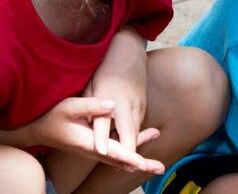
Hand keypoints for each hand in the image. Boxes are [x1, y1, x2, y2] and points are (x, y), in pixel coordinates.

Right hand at [28, 97, 163, 173]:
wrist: (41, 130)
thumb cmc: (54, 117)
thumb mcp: (69, 107)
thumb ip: (90, 105)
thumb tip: (112, 105)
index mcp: (89, 142)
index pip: (113, 151)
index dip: (128, 156)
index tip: (142, 163)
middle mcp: (94, 151)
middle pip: (122, 160)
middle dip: (141, 164)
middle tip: (160, 168)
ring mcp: (96, 152)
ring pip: (121, 160)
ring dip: (139, 161)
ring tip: (157, 165)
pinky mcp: (97, 149)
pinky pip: (117, 156)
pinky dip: (130, 156)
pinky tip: (141, 157)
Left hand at [86, 29, 147, 158]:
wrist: (129, 49)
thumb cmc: (105, 66)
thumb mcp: (92, 83)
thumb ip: (89, 105)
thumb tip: (87, 124)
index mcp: (109, 97)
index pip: (104, 122)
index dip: (102, 137)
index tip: (100, 150)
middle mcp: (126, 103)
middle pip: (129, 132)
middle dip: (127, 150)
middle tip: (122, 164)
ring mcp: (138, 103)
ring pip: (136, 131)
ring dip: (130, 145)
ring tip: (124, 160)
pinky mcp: (143, 103)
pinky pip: (138, 123)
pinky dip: (133, 134)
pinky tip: (128, 143)